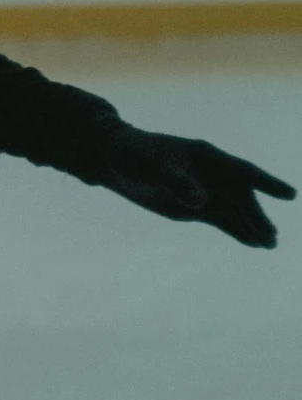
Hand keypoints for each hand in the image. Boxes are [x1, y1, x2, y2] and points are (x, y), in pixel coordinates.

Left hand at [87, 122, 295, 247]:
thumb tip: (201, 201)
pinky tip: (253, 243)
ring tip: (269, 245)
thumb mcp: (149, 166)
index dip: (266, 183)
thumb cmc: (132, 154)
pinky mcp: (193, 207)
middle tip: (270, 237)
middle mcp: (211, 173)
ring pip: (234, 211)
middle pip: (240, 197)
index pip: (242, 171)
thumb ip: (175, 181)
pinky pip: (221, 220)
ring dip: (251, 227)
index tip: (289, 195)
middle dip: (256, 216)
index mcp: (206, 156)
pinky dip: (236, 231)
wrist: (115, 158)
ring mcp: (204, 190)